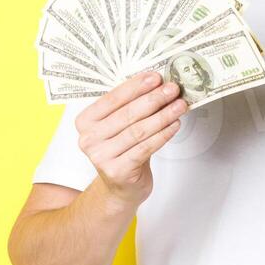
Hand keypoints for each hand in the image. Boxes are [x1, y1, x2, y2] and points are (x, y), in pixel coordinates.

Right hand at [76, 71, 186, 204]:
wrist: (121, 187)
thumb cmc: (123, 151)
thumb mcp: (120, 127)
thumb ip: (131, 107)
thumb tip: (157, 84)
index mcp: (85, 122)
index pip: (112, 99)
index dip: (135, 86)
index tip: (155, 77)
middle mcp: (88, 139)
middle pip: (126, 114)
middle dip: (153, 99)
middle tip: (172, 89)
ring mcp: (101, 156)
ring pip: (138, 130)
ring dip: (163, 116)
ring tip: (179, 105)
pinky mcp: (117, 171)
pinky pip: (145, 148)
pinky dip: (163, 135)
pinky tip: (174, 125)